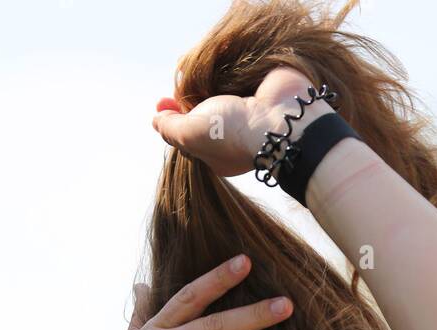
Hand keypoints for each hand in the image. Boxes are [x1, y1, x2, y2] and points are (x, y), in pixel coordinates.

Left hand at [151, 65, 318, 177]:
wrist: (281, 118)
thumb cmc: (233, 132)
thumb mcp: (191, 134)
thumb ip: (171, 128)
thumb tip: (156, 120)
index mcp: (219, 154)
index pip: (191, 138)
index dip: (174, 121)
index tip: (162, 103)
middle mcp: (235, 136)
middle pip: (206, 117)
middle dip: (191, 102)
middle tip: (178, 87)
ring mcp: (251, 114)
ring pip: (224, 98)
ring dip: (211, 86)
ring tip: (199, 75)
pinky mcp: (264, 92)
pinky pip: (241, 81)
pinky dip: (232, 74)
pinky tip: (224, 68)